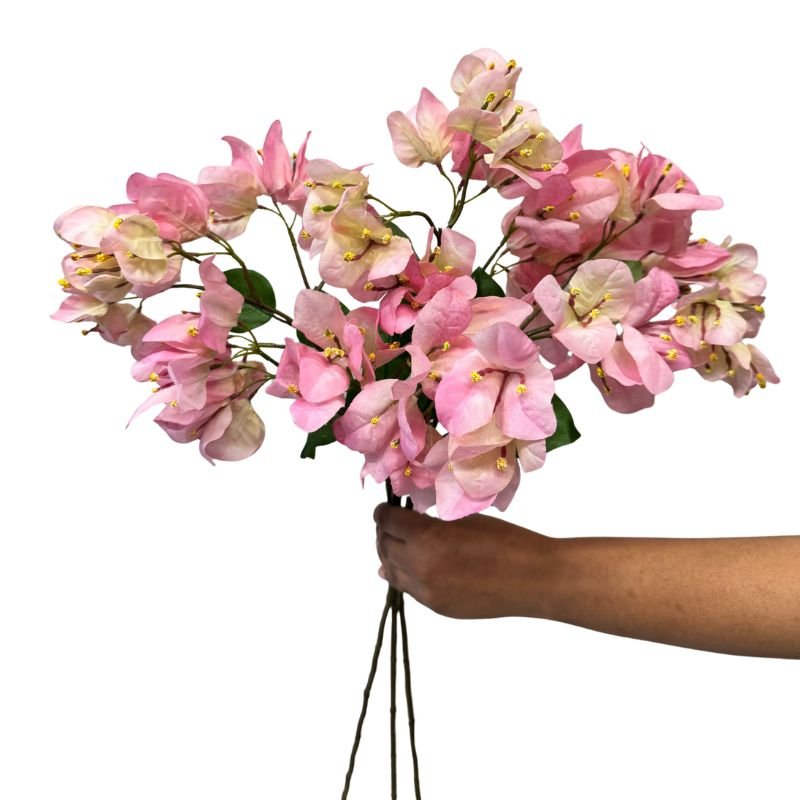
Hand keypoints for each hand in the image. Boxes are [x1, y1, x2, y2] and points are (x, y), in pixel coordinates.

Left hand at [373, 502, 554, 618]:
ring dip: (391, 555)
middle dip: (386, 533)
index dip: (384, 512)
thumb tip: (403, 526)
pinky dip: (405, 576)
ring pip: (391, 571)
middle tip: (394, 524)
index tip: (388, 508)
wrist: (534, 579)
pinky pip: (409, 589)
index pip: (387, 521)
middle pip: (385, 547)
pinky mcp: (438, 608)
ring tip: (400, 544)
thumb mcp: (464, 520)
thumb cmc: (505, 540)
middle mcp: (420, 567)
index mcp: (427, 538)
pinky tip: (410, 568)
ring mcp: (427, 592)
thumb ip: (431, 523)